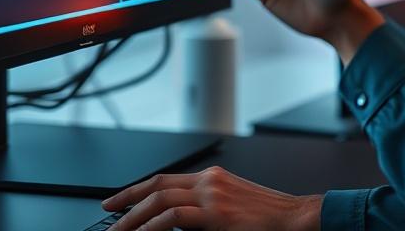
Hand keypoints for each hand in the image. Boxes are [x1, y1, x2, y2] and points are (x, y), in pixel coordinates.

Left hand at [102, 166, 321, 230]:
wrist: (296, 218)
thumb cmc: (268, 217)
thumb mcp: (232, 207)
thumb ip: (205, 209)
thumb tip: (175, 223)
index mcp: (212, 178)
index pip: (165, 180)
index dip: (136, 190)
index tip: (116, 202)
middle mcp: (210, 181)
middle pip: (157, 187)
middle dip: (127, 202)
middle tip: (108, 217)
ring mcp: (213, 196)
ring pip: (160, 200)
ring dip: (134, 218)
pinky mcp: (217, 214)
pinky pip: (175, 217)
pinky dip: (153, 227)